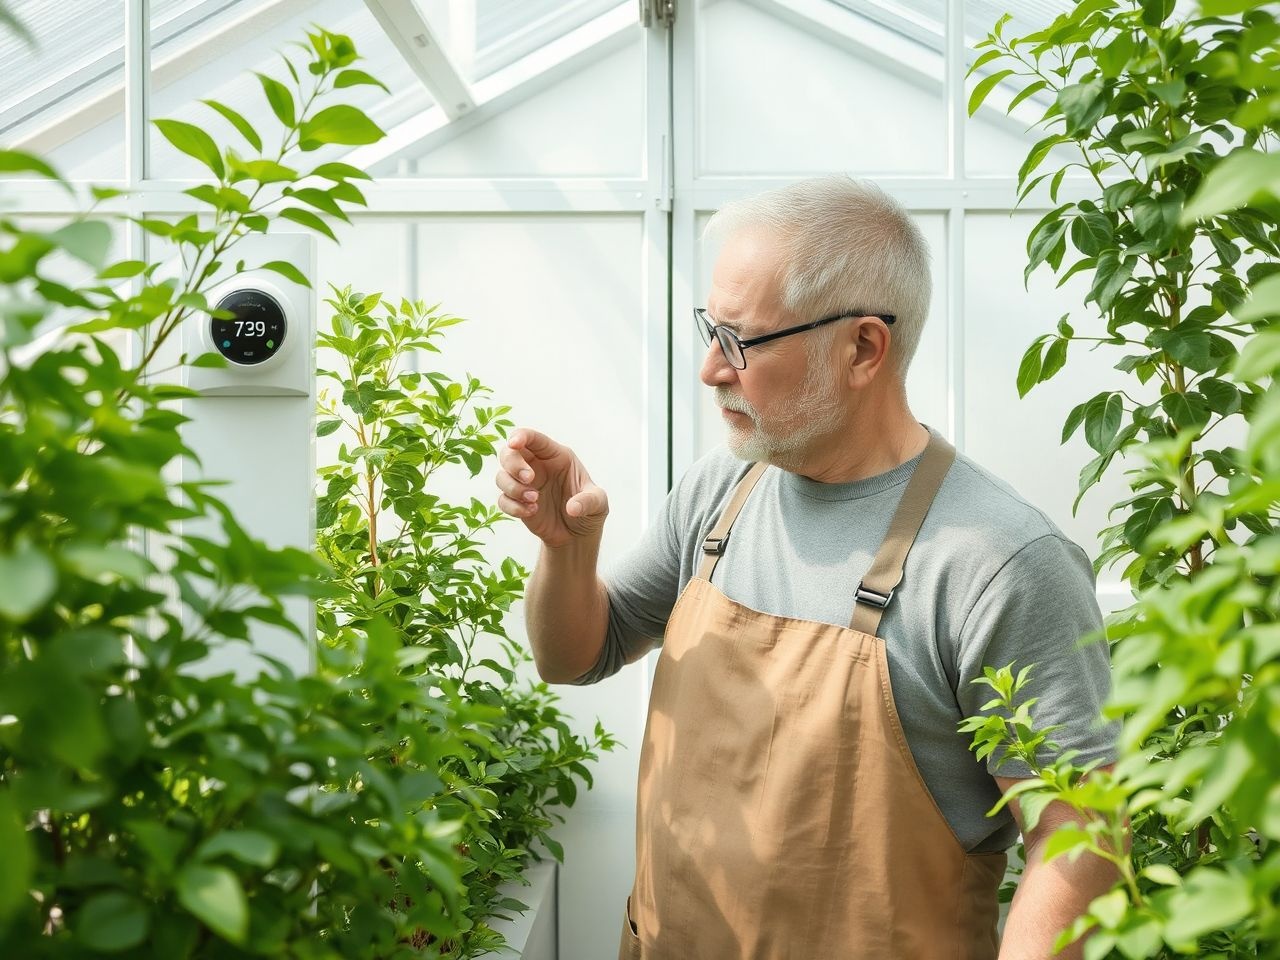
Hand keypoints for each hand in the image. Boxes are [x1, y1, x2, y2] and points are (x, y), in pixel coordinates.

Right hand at [495, 428, 608, 547]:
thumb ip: (588, 501)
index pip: (534, 439)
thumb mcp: (598, 504)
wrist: (577, 537)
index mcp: (556, 456)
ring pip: (502, 476)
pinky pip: (502, 499)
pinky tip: (531, 512)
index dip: (521, 436)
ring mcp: (524, 484)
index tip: (514, 443)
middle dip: (513, 464)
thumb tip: (572, 508)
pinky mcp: (516, 502)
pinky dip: (513, 506)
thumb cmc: (589, 512)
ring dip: (513, 488)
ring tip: (534, 500)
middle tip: (529, 479)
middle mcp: (537, 466)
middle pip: (509, 453)